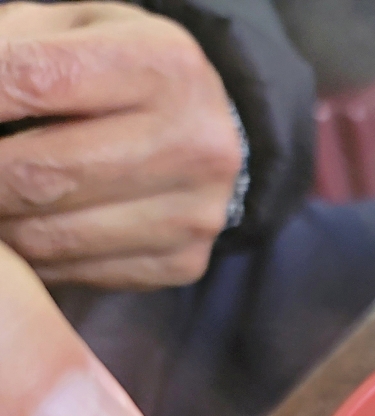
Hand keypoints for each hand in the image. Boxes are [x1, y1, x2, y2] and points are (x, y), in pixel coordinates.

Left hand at [0, 2, 242, 289]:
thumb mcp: (72, 33)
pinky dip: (36, 259)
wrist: (206, 129)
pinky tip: (28, 225)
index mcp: (165, 64)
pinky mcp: (185, 260)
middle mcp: (195, 143)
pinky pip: (81, 274)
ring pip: (52, 235)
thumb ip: (11, 55)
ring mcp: (195, 212)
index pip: (33, 81)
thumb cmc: (120, 74)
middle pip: (42, 173)